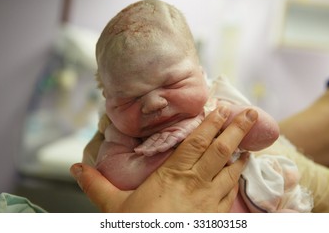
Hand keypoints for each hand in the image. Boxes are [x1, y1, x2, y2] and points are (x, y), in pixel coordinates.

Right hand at [70, 107, 256, 211]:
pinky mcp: (217, 216)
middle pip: (220, 150)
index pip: (196, 142)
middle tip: (251, 114)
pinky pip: (231, 192)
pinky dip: (236, 177)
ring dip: (240, 152)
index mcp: (173, 174)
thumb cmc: (140, 227)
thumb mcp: (114, 207)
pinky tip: (239, 170)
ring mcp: (210, 201)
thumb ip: (96, 185)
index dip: (211, 123)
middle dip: (237, 129)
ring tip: (249, 139)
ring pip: (230, 170)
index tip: (222, 108)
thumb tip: (76, 168)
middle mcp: (196, 183)